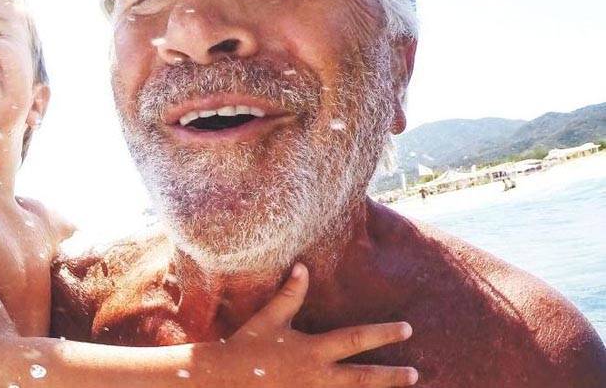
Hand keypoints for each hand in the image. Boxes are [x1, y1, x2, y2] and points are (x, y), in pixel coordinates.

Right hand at [225, 263, 417, 386]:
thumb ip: (290, 294)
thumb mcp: (269, 319)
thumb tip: (303, 266)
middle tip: (416, 375)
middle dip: (391, 377)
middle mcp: (317, 376)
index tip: (406, 329)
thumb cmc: (247, 347)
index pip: (355, 340)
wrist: (225, 381)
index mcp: (312, 350)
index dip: (383, 334)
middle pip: (363, 379)